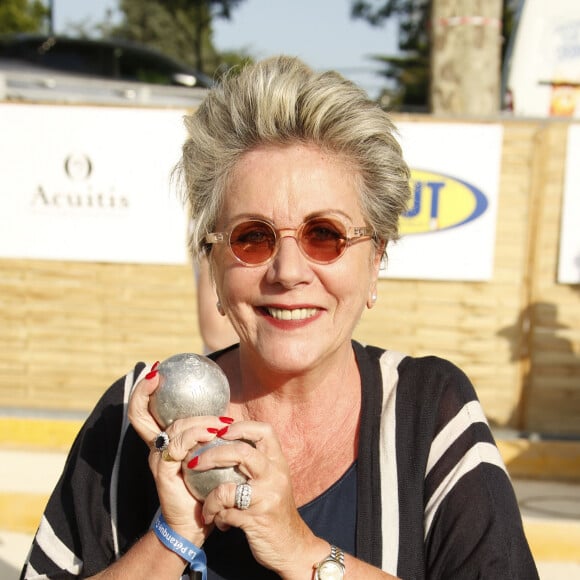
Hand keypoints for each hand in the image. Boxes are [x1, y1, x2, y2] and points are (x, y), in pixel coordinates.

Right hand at [127, 368, 226, 543]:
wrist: (198, 519)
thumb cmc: (205, 482)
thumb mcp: (207, 450)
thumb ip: (208, 428)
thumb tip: (224, 400)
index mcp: (164, 439)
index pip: (144, 410)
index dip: (143, 390)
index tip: (155, 370)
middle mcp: (155, 446)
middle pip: (139, 414)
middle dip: (144, 392)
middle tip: (157, 375)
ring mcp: (157, 458)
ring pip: (173, 428)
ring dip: (198, 420)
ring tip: (219, 422)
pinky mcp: (163, 471)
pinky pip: (179, 447)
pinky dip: (197, 437)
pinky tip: (214, 435)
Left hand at [189, 420, 319, 576]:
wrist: (293, 546)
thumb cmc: (276, 510)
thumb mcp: (273, 481)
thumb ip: (256, 464)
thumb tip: (224, 443)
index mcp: (279, 462)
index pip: (264, 431)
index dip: (241, 427)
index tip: (221, 431)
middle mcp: (275, 475)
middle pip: (241, 452)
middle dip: (212, 455)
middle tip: (194, 462)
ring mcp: (267, 497)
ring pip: (227, 488)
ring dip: (210, 498)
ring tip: (206, 505)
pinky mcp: (257, 519)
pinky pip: (226, 513)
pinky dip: (217, 516)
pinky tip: (217, 520)